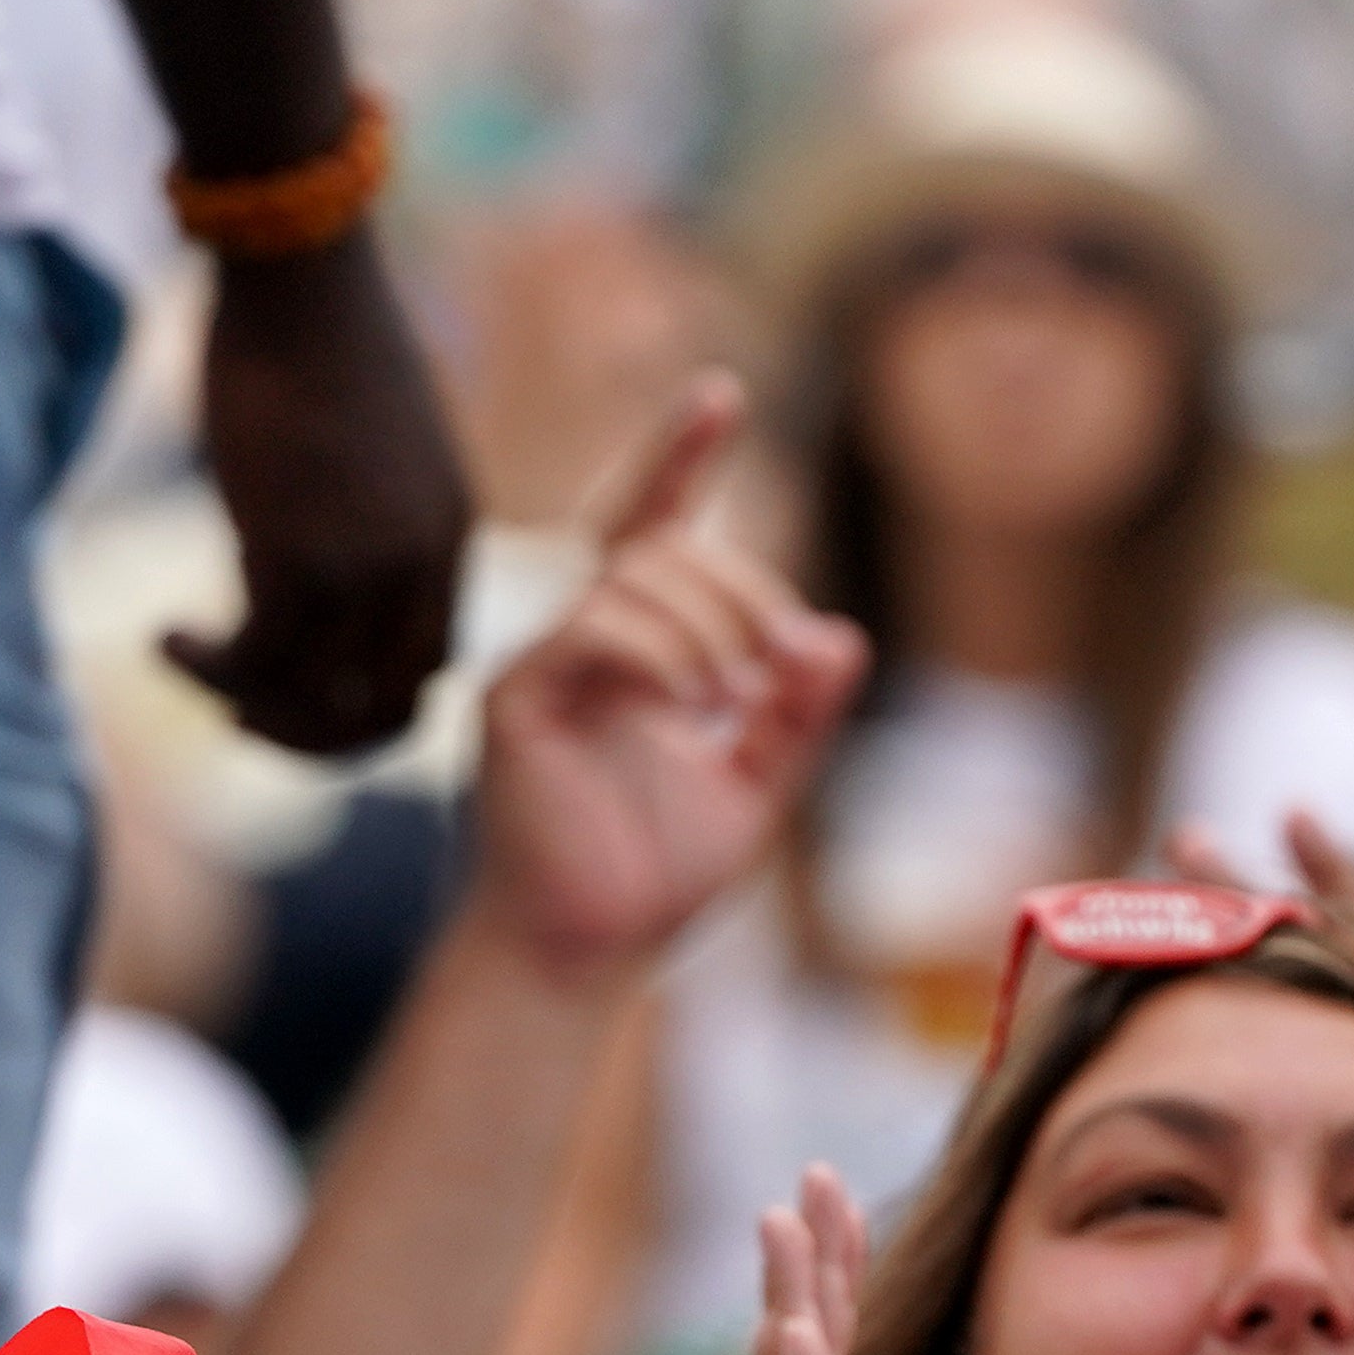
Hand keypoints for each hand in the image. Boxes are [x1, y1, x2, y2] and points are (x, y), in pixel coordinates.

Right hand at [170, 235, 472, 755]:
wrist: (300, 271)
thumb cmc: (319, 337)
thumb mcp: (367, 446)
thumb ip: (360, 520)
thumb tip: (301, 566)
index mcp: (449, 538)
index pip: (431, 671)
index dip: (367, 705)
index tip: (300, 689)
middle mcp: (420, 565)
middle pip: (387, 709)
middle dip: (313, 735)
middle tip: (244, 716)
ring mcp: (364, 566)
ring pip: (313, 697)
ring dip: (246, 705)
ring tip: (187, 660)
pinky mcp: (297, 553)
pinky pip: (256, 659)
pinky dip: (209, 669)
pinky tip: (165, 638)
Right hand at [466, 376, 865, 981]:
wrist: (581, 958)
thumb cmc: (652, 884)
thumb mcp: (756, 790)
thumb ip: (797, 716)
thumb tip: (838, 637)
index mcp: (630, 654)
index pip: (652, 530)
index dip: (681, 459)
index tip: (721, 396)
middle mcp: (577, 645)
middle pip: (663, 550)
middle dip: (741, 588)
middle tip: (779, 667)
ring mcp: (540, 667)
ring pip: (632, 579)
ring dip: (709, 625)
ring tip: (736, 701)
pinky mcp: (515, 701)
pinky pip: (591, 628)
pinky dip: (656, 652)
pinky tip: (692, 707)